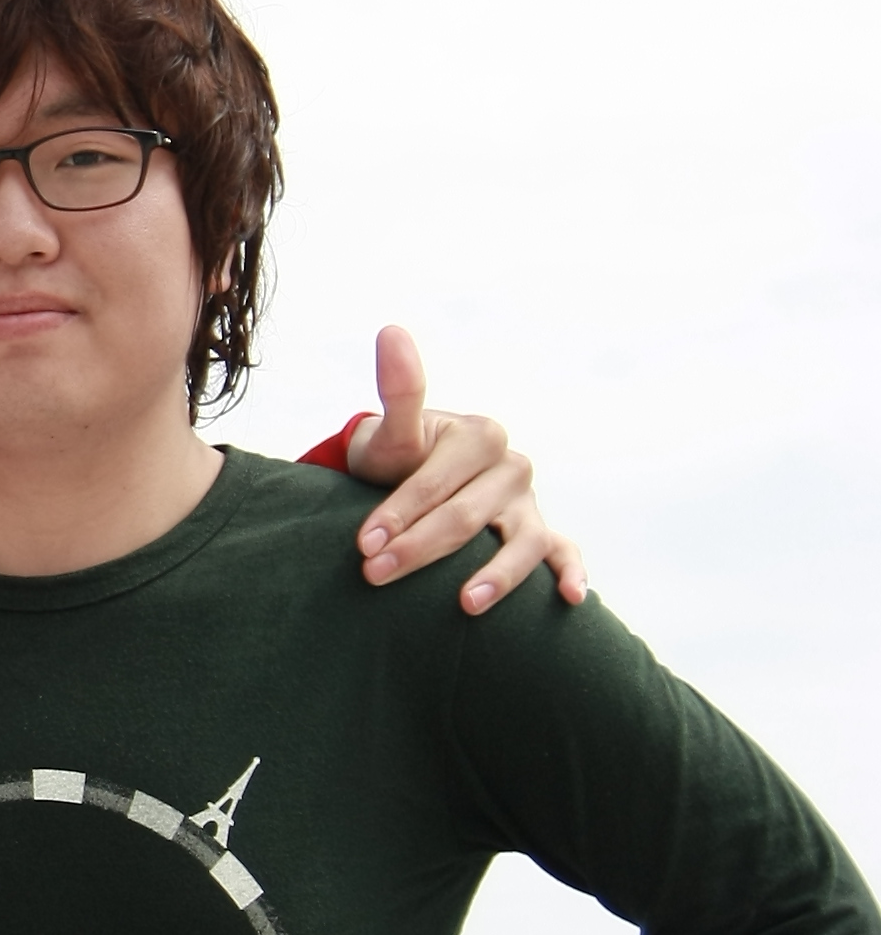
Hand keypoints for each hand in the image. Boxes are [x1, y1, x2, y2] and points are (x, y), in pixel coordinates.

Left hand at [347, 325, 587, 612]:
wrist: (412, 480)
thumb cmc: (399, 459)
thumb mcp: (393, 431)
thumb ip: (397, 389)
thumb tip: (391, 331)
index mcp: (480, 436)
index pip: (434, 482)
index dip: (397, 513)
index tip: (362, 544)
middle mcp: (512, 467)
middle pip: (466, 516)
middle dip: (418, 549)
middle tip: (375, 576)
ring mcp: (530, 504)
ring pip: (521, 541)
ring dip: (497, 574)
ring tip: (465, 604)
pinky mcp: (542, 534)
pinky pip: (562, 552)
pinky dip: (571, 572)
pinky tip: (570, 598)